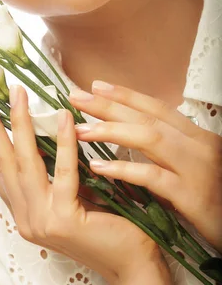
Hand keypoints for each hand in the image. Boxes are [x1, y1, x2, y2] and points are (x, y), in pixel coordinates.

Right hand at [0, 85, 169, 284]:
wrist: (131, 264)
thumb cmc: (104, 225)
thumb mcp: (67, 195)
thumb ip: (49, 172)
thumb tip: (39, 129)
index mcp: (23, 210)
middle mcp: (25, 217)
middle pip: (1, 162)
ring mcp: (41, 220)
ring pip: (25, 163)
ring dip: (19, 123)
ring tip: (17, 93)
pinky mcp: (65, 220)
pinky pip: (63, 172)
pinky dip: (63, 142)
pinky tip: (62, 116)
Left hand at [69, 81, 221, 252]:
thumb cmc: (218, 198)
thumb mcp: (197, 165)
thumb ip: (171, 149)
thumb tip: (134, 131)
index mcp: (198, 137)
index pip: (157, 107)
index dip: (126, 95)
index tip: (96, 85)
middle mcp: (199, 146)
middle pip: (148, 118)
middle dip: (109, 105)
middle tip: (76, 96)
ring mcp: (196, 170)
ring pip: (150, 139)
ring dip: (111, 131)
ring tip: (80, 129)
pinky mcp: (192, 197)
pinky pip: (152, 177)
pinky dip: (124, 169)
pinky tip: (99, 167)